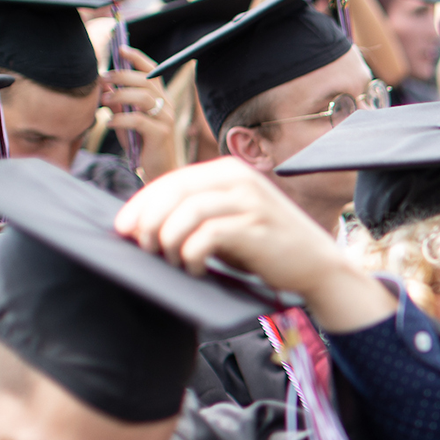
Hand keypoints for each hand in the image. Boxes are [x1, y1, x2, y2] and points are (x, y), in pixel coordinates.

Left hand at [102, 46, 180, 178]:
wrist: (157, 171)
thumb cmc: (140, 144)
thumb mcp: (125, 119)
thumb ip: (117, 103)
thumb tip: (102, 85)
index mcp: (160, 99)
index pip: (152, 71)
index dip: (137, 58)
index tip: (120, 49)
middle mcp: (166, 105)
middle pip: (145, 80)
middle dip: (121, 76)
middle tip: (102, 78)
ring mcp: (165, 119)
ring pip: (142, 97)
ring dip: (119, 95)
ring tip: (104, 100)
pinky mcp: (160, 134)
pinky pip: (137, 120)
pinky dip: (119, 119)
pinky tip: (109, 123)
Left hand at [113, 157, 392, 330]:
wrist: (316, 265)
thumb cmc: (265, 246)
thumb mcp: (229, 218)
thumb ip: (197, 211)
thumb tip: (140, 223)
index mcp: (229, 171)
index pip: (171, 181)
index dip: (141, 204)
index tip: (122, 229)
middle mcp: (239, 179)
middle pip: (174, 193)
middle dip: (148, 222)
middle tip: (142, 248)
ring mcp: (250, 201)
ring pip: (187, 212)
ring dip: (168, 240)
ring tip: (170, 260)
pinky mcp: (256, 227)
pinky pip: (208, 236)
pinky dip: (191, 254)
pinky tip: (194, 268)